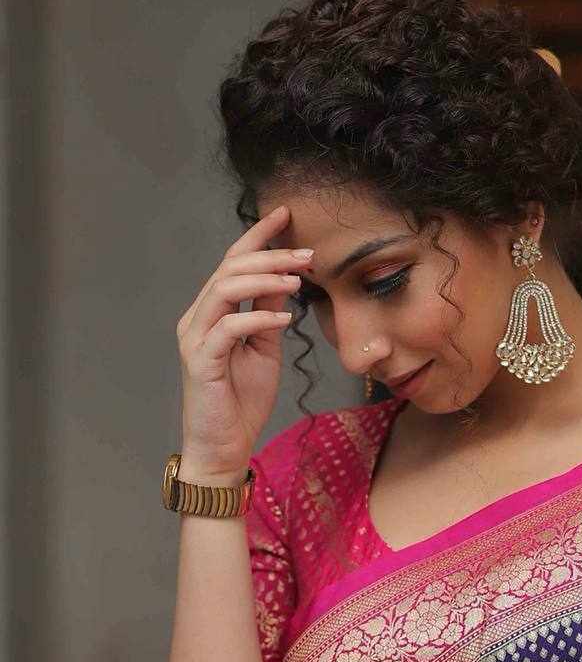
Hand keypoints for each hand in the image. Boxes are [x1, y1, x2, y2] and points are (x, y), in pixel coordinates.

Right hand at [175, 203, 315, 475]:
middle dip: (269, 255)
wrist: (224, 446)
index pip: (232, 262)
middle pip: (229, 269)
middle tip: (305, 253)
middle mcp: (198, 318)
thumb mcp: (264, 349)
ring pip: (224, 289)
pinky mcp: (200, 361)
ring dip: (264, 280)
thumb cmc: (241, 401)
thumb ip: (268, 314)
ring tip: (297, 281)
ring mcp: (195, 338)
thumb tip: (285, 281)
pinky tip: (284, 318)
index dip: (257, 236)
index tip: (285, 215)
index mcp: (212, 312)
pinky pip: (228, 328)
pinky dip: (258, 318)